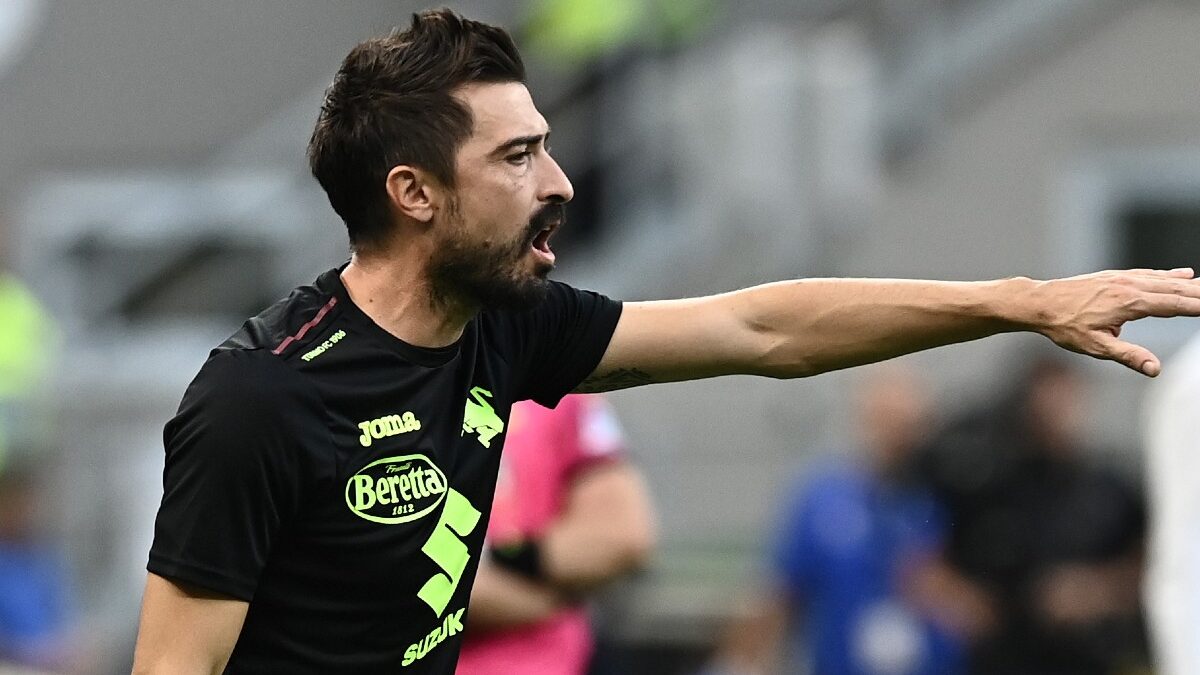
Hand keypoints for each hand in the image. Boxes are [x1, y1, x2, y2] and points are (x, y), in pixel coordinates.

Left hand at [1024, 268, 1199, 375]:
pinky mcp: (1114, 276)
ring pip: (1164, 280)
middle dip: (1199, 293)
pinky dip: (1168, 274)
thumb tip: (1156, 369)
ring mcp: (1122, 279)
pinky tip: (1182, 274)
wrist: (1039, 303)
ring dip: (1189, 282)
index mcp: (1130, 304)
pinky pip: (1148, 274)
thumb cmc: (1065, 327)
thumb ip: (1129, 356)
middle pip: (1174, 289)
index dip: (1197, 306)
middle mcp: (1130, 286)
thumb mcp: (1096, 347)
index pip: (1174, 305)